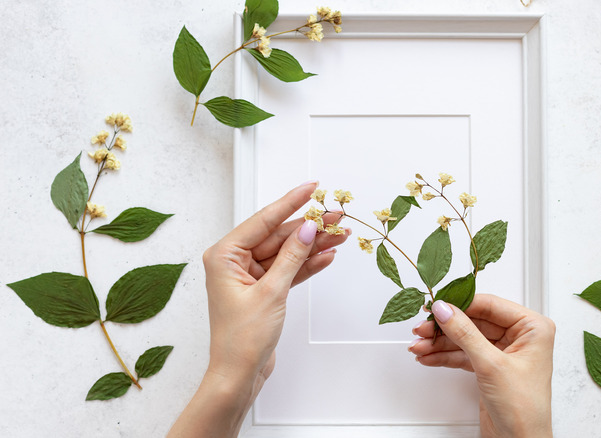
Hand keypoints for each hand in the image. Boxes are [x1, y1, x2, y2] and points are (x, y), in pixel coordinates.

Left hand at [169, 182, 348, 437]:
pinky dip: (308, 264)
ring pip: (287, 252)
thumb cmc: (242, 338)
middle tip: (337, 216)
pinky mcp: (263, 290)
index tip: (312, 186)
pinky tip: (328, 255)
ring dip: (313, 245)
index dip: (291, 202)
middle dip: (309, 227)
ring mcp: (249, 276)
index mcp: (224, 255)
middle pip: (278, 235)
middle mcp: (234, 261)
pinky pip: (289, 270)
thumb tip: (307, 228)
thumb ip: (292, 256)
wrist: (239, 375)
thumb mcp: (271, 292)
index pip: (264, 220)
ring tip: (341, 234)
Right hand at [409, 294, 554, 437]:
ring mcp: (504, 352)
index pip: (491, 305)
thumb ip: (465, 334)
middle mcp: (520, 337)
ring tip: (419, 345)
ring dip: (441, 343)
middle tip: (423, 327)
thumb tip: (446, 310)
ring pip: (466, 338)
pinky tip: (429, 356)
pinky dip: (445, 356)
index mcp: (533, 328)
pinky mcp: (490, 367)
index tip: (437, 305)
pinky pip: (464, 354)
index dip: (461, 304)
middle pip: (475, 321)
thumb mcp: (491, 365)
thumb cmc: (524, 409)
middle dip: (446, 327)